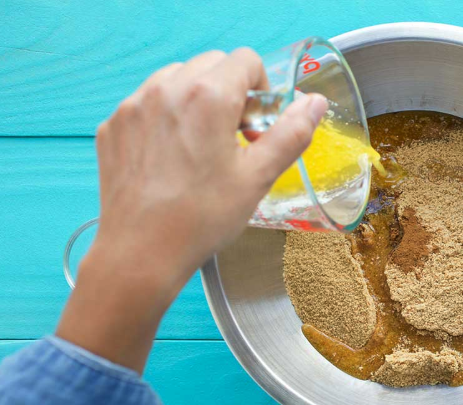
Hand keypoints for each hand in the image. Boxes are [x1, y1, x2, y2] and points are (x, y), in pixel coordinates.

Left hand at [56, 49, 327, 371]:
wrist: (141, 252)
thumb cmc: (202, 218)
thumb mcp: (258, 178)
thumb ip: (291, 133)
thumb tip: (315, 103)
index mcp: (208, 96)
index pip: (246, 60)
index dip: (262, 89)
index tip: (258, 124)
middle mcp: (166, 89)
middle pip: (211, 64)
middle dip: (230, 91)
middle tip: (235, 136)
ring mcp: (133, 106)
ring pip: (176, 78)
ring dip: (197, 99)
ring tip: (202, 145)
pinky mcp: (113, 125)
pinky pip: (147, 102)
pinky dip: (165, 117)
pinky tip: (172, 158)